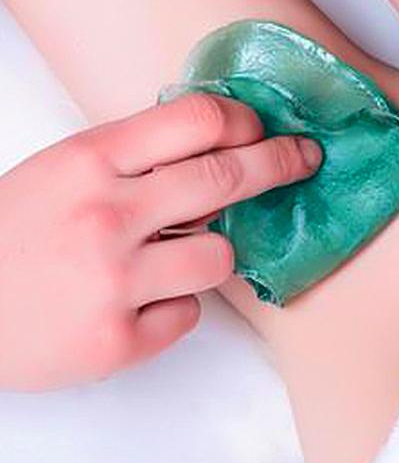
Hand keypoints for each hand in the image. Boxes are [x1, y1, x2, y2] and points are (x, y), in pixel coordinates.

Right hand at [0, 91, 321, 390]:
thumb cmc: (9, 236)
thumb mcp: (61, 171)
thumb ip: (132, 157)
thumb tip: (221, 146)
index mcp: (89, 162)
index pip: (197, 121)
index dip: (243, 122)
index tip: (260, 128)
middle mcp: (107, 215)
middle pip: (227, 178)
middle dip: (279, 163)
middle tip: (304, 158)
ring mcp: (114, 281)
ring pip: (221, 254)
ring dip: (211, 251)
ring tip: (172, 255)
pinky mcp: (117, 341)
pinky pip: (189, 314)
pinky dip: (172, 306)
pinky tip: (134, 301)